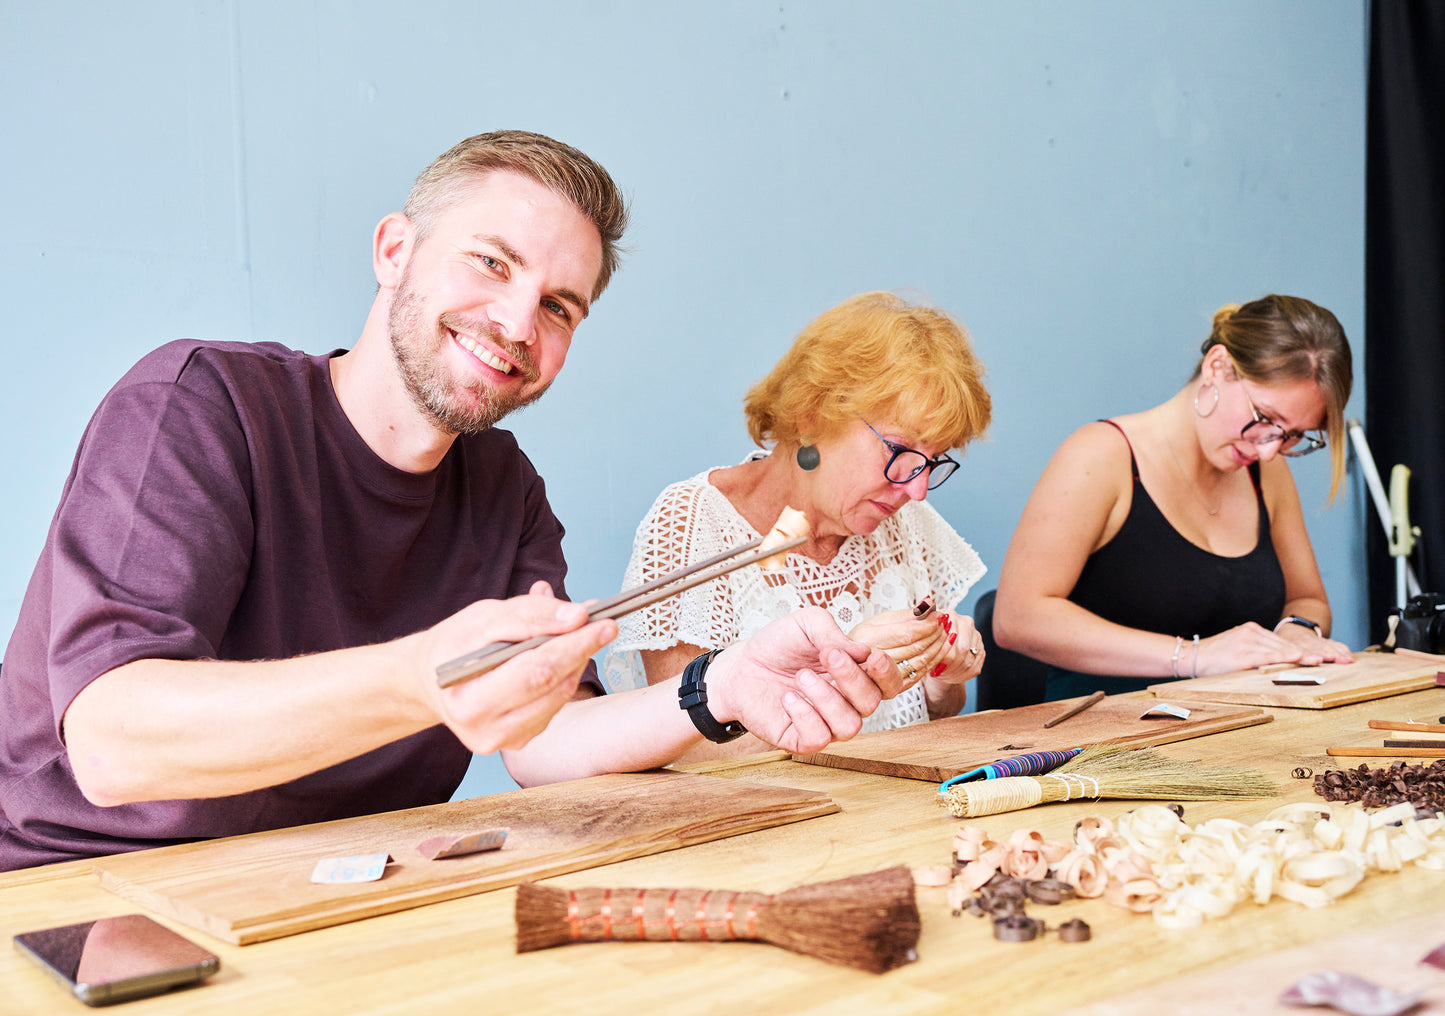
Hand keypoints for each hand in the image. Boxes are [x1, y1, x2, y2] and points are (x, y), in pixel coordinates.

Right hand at [414, 581, 617, 753]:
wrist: (429, 679)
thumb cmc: (455, 645)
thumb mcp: (482, 617)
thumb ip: (529, 614)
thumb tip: (576, 616)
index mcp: (468, 699)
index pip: (534, 670)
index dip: (573, 645)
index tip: (602, 621)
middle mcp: (485, 730)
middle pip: (551, 687)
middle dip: (582, 651)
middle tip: (607, 624)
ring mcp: (503, 741)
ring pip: (558, 697)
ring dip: (576, 663)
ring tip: (581, 634)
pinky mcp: (518, 742)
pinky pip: (553, 707)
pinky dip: (563, 678)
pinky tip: (561, 658)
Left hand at [704, 607, 896, 752]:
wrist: (741, 665)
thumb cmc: (778, 646)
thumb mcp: (806, 625)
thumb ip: (833, 633)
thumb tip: (862, 651)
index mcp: (855, 674)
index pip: (888, 683)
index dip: (887, 674)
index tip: (872, 658)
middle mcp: (846, 702)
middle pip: (871, 702)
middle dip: (852, 678)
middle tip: (828, 656)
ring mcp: (826, 723)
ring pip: (849, 725)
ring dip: (827, 698)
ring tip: (801, 676)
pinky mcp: (802, 739)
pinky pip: (818, 738)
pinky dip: (805, 716)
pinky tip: (788, 698)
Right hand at [848, 608, 950, 691]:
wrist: (848, 665)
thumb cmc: (863, 640)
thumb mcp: (878, 622)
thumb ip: (904, 615)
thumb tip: (928, 604)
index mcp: (866, 639)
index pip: (906, 634)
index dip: (926, 624)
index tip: (939, 615)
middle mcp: (871, 661)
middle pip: (915, 648)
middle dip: (935, 633)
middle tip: (945, 621)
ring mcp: (882, 679)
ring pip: (920, 662)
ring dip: (938, 646)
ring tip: (946, 633)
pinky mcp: (892, 689)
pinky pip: (920, 674)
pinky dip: (934, 660)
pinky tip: (941, 649)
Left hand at [922, 613, 985, 686]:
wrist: (937, 651)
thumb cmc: (927, 644)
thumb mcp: (921, 638)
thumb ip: (923, 635)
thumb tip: (927, 641)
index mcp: (950, 615)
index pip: (950, 638)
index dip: (941, 654)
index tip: (933, 664)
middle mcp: (966, 622)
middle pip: (961, 650)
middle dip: (948, 665)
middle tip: (938, 672)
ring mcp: (976, 636)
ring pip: (968, 661)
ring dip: (954, 671)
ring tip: (943, 675)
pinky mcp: (981, 650)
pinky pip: (974, 667)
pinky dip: (962, 675)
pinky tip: (952, 676)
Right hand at [1186, 621, 1347, 677]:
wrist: (1191, 656)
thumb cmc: (1213, 657)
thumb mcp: (1237, 648)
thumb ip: (1256, 651)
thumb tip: (1276, 661)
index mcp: (1251, 630)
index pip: (1282, 640)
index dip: (1301, 648)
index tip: (1319, 654)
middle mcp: (1251, 632)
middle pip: (1285, 643)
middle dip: (1307, 652)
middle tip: (1328, 658)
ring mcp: (1247, 641)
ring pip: (1280, 649)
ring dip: (1301, 656)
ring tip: (1319, 661)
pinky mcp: (1242, 653)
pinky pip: (1267, 655)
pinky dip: (1284, 657)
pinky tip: (1297, 659)